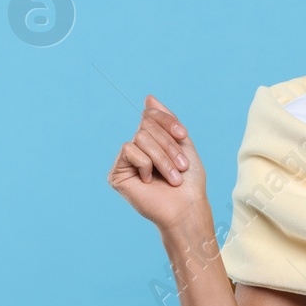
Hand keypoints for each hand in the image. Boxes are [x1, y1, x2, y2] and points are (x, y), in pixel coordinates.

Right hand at [107, 95, 209, 231]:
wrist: (186, 207)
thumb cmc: (188, 181)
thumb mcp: (182, 143)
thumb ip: (166, 120)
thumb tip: (148, 97)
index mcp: (151, 141)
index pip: (150, 115)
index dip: (167, 121)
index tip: (183, 134)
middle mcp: (136, 149)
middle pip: (146, 126)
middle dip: (169, 146)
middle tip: (181, 167)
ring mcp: (126, 161)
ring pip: (140, 138)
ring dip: (162, 158)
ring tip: (172, 178)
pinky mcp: (117, 173)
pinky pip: (129, 150)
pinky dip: (146, 165)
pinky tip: (149, 181)